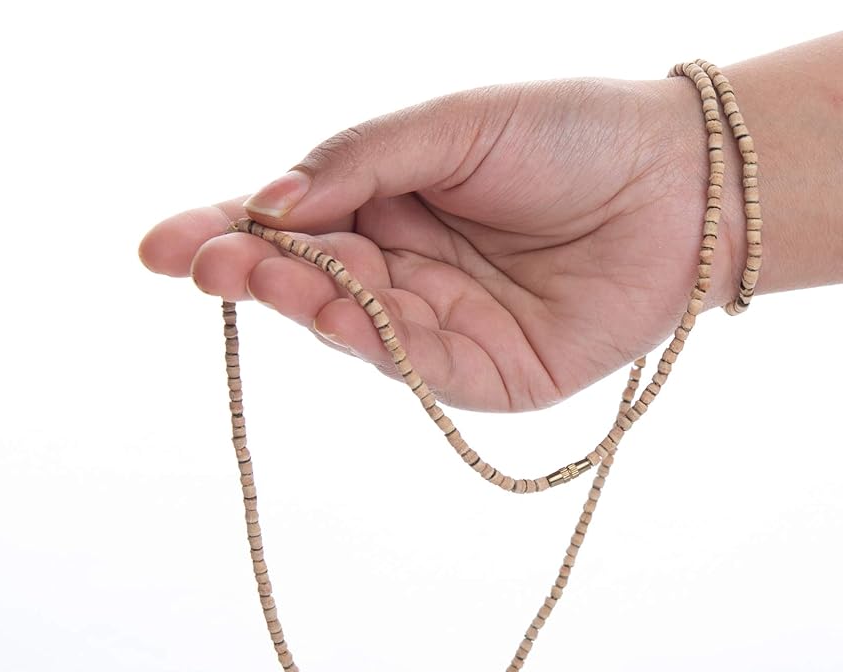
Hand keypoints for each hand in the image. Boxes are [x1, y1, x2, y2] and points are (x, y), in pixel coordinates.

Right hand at [139, 77, 736, 411]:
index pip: (294, 224)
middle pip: (313, 282)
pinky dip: (374, 338)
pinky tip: (338, 307)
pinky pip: (416, 364)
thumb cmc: (571, 135)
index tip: (160, 246)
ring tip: (252, 271)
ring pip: (355, 326)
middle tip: (199, 263)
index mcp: (392, 203)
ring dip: (303, 301)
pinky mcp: (487, 375)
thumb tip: (268, 199)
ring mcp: (445, 326)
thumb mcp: (452, 125)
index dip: (227, 233)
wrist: (683, 183)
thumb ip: (360, 159)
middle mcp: (409, 269)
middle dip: (255, 272)